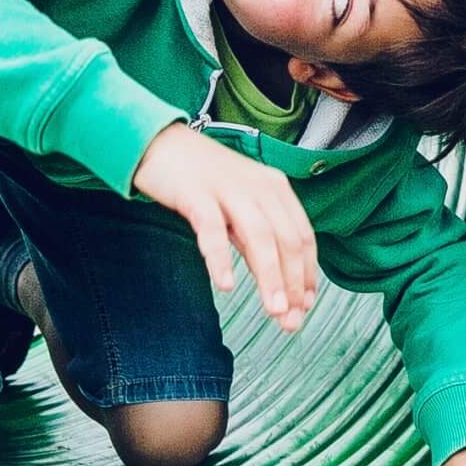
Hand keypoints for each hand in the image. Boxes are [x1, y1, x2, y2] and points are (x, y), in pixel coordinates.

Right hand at [131, 122, 318, 330]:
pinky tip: (226, 285)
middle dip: (292, 284)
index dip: (306, 274)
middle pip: (286, 240)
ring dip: (270, 277)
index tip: (305, 307)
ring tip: (274, 310)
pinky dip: (221, 258)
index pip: (303, 237)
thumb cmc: (203, 182)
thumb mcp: (240, 208)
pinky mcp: (196, 194)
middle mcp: (259, 187)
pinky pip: (212, 229)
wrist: (159, 144)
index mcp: (275, 189)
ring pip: (259, 237)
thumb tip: (281, 287)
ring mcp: (228, 189)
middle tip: (290, 321)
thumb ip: (259, 242)